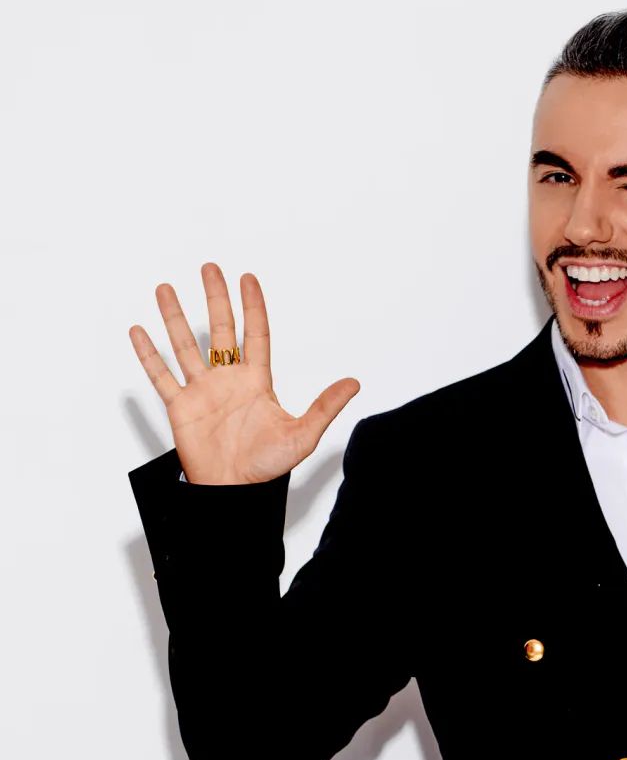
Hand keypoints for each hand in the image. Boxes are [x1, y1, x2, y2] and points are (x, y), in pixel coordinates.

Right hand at [129, 263, 359, 484]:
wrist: (234, 492)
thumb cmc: (267, 467)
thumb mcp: (302, 435)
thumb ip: (325, 406)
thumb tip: (354, 383)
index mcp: (256, 381)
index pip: (254, 333)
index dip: (252, 306)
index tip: (247, 277)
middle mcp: (228, 380)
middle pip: (219, 329)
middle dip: (215, 298)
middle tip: (210, 268)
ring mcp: (202, 391)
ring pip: (185, 346)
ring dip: (174, 318)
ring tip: (165, 289)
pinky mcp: (180, 407)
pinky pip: (161, 376)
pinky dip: (148, 354)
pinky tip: (139, 331)